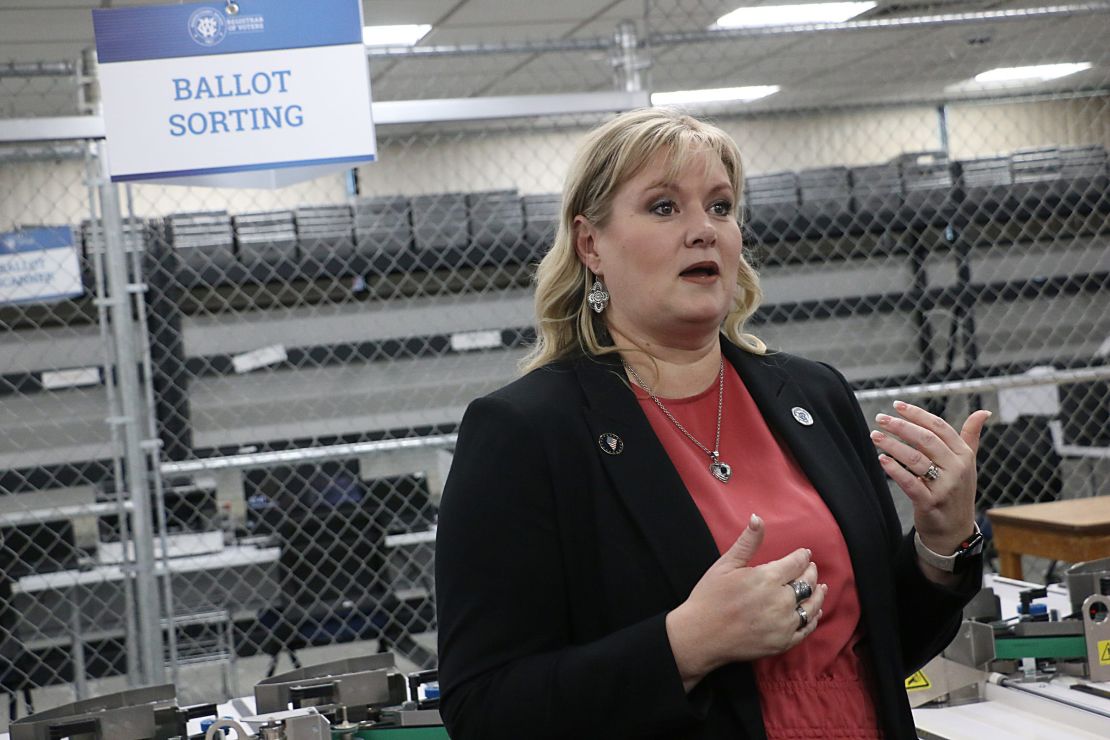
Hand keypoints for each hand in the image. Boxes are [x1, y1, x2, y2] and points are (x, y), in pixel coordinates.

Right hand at [666, 514, 826, 690]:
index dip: (802, 556)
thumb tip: (758, 518)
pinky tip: (815, 612)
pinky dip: (814, 618)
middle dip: (811, 573)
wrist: (700, 636)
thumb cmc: (709, 598)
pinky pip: (806, 629)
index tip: (805, 554)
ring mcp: (783, 624)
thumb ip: (747, 542)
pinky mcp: (782, 642)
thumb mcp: (725, 565)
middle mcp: (780, 601)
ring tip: (822, 588)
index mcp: (767, 578)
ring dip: (819, 595)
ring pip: (811, 606)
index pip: (796, 563)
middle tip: (812, 568)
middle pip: (807, 583)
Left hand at [871, 401, 990, 559]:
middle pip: (926, 440)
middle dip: (901, 426)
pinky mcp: (930, 503)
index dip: (918, 414)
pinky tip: (882, 459)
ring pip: (915, 459)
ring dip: (892, 445)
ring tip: (875, 436)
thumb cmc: (957, 491)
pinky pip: (910, 483)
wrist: (955, 530)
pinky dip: (895, 470)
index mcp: (964, 455)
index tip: (897, 405)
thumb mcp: (968, 463)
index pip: (939, 427)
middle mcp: (957, 469)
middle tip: (880, 418)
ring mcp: (945, 487)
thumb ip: (970, 436)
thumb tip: (983, 412)